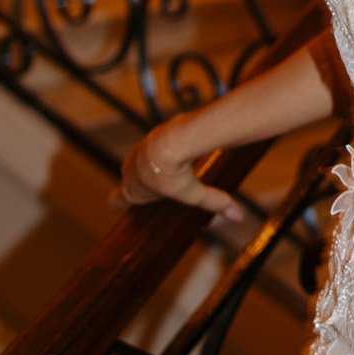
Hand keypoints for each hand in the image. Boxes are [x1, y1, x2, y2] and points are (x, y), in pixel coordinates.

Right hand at [110, 117, 242, 221]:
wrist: (172, 141)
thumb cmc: (176, 174)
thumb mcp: (195, 194)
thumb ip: (216, 203)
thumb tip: (238, 217)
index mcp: (133, 190)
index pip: (115, 201)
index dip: (119, 203)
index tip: (125, 204)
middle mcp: (130, 170)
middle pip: (126, 178)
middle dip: (137, 182)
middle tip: (155, 187)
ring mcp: (137, 152)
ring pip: (137, 161)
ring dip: (148, 165)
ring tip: (165, 169)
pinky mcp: (149, 137)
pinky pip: (150, 147)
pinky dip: (159, 150)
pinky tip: (173, 150)